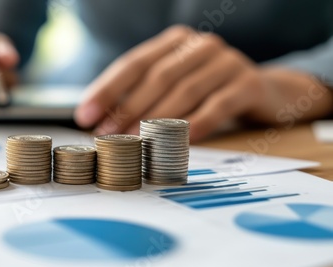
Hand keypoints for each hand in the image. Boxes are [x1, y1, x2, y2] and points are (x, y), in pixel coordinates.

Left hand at [75, 25, 331, 141]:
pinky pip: (218, 105)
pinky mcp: (249, 83)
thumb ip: (142, 97)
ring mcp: (226, 62)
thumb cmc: (207, 92)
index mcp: (174, 42)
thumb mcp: (175, 87)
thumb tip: (101, 122)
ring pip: (185, 91)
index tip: (85, 116)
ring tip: (136, 141)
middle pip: (157, 77)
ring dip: (157, 119)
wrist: (265, 92)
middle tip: (108, 134)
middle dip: (128, 108)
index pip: (133, 64)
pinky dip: (198, 122)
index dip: (107, 90)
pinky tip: (182, 140)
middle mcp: (199, 45)